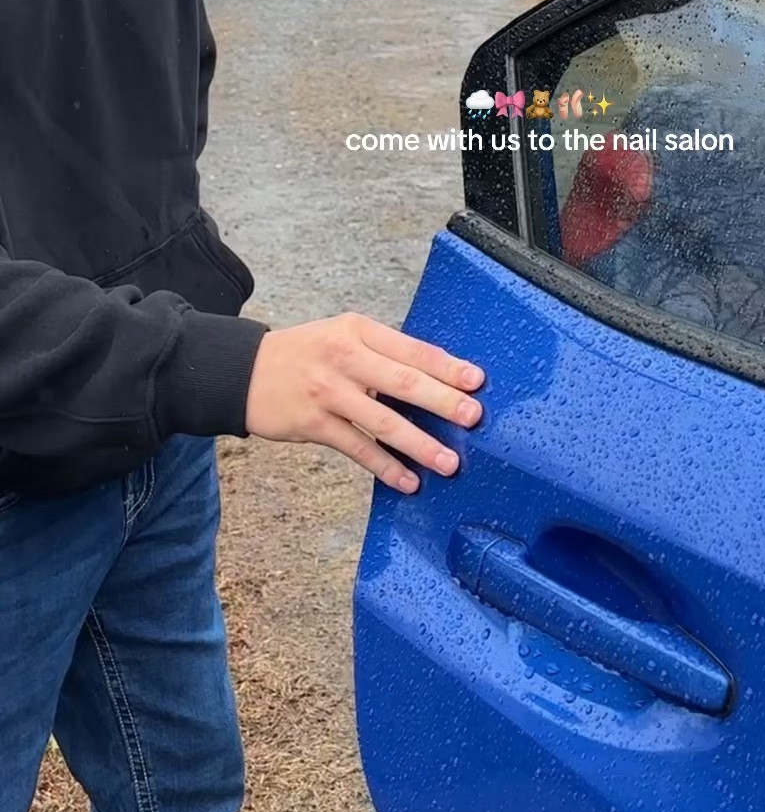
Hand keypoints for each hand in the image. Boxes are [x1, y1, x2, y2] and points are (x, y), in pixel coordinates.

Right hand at [244, 312, 483, 492]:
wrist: (241, 372)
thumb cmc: (305, 354)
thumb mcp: (342, 336)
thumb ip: (383, 352)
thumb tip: (437, 378)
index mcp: (358, 330)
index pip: (412, 348)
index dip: (447, 365)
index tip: (476, 380)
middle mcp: (345, 358)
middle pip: (402, 381)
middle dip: (442, 400)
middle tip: (473, 416)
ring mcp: (328, 392)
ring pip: (383, 421)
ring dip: (419, 444)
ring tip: (449, 461)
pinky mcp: (314, 424)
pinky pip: (358, 448)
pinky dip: (385, 467)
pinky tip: (408, 481)